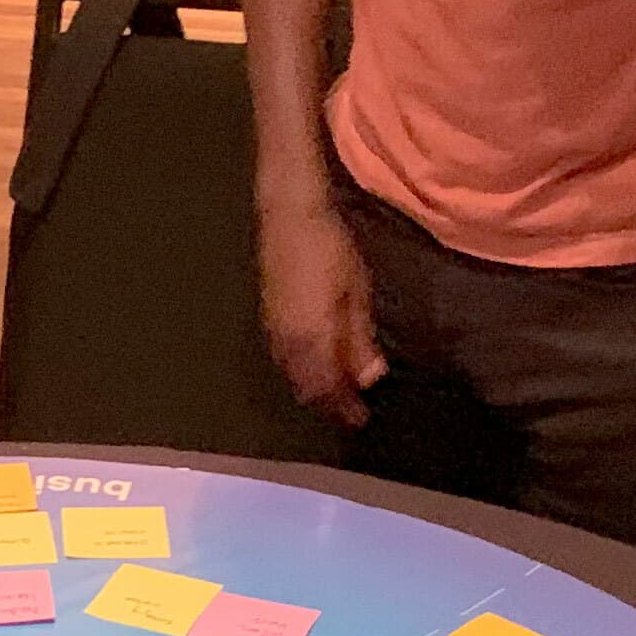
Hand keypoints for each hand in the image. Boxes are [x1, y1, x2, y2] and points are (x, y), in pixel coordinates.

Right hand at [259, 201, 386, 427]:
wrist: (288, 214)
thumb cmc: (330, 248)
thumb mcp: (356, 292)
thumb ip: (359, 338)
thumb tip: (370, 379)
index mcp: (311, 339)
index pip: (328, 389)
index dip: (345, 409)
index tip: (362, 420)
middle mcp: (286, 344)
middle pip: (306, 388)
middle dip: (328, 403)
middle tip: (350, 410)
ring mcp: (272, 332)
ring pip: (292, 376)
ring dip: (313, 388)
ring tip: (335, 392)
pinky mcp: (266, 319)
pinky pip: (283, 360)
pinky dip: (301, 372)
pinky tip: (315, 365)